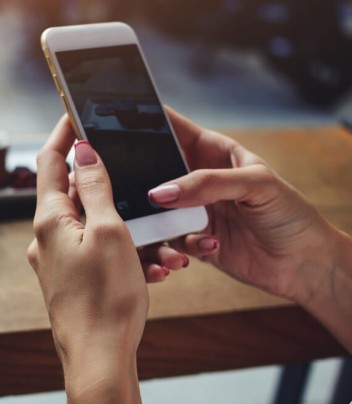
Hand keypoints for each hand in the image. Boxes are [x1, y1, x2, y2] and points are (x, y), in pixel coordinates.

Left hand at [28, 115, 146, 403]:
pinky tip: (145, 261)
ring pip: (87, 223)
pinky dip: (117, 246)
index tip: (76, 113)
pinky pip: (93, 250)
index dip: (63, 133)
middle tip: (124, 167)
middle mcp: (46, 238)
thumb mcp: (109, 232)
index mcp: (50, 219)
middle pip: (68, 190)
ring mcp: (56, 260)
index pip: (49, 161)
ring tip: (151, 233)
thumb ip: (94, 187)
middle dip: (99, 178)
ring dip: (118, 219)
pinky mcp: (69, 279)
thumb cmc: (106, 298)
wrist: (98, 359)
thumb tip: (81, 150)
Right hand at [150, 108, 341, 301]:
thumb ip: (207, 184)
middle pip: (154, 170)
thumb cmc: (290, 214)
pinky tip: (212, 246)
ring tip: (181, 230)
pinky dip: (179, 246)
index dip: (146, 122)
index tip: (117, 124)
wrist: (303, 264)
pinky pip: (168, 241)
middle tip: (131, 186)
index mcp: (212, 151)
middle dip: (141, 178)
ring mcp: (192, 210)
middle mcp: (197, 179)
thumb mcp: (255, 185)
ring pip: (154, 210)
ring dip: (158, 222)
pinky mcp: (190, 239)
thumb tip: (160, 193)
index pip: (172, 128)